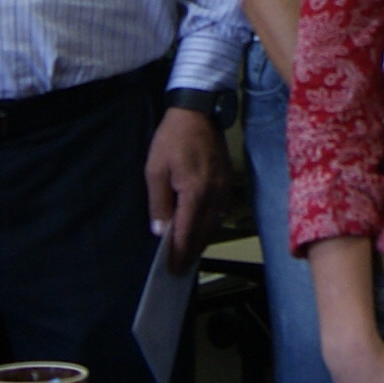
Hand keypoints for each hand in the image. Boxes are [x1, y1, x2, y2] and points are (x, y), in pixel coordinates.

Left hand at [144, 107, 223, 272]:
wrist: (198, 112)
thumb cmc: (172, 139)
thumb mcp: (155, 170)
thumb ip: (159, 203)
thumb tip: (161, 231)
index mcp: (195, 193)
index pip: (188, 233)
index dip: (180, 253)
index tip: (173, 269)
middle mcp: (214, 196)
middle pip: (204, 233)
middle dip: (191, 252)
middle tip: (179, 269)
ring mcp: (224, 189)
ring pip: (214, 224)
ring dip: (201, 240)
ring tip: (188, 253)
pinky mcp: (228, 183)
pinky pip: (220, 212)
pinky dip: (209, 225)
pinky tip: (200, 229)